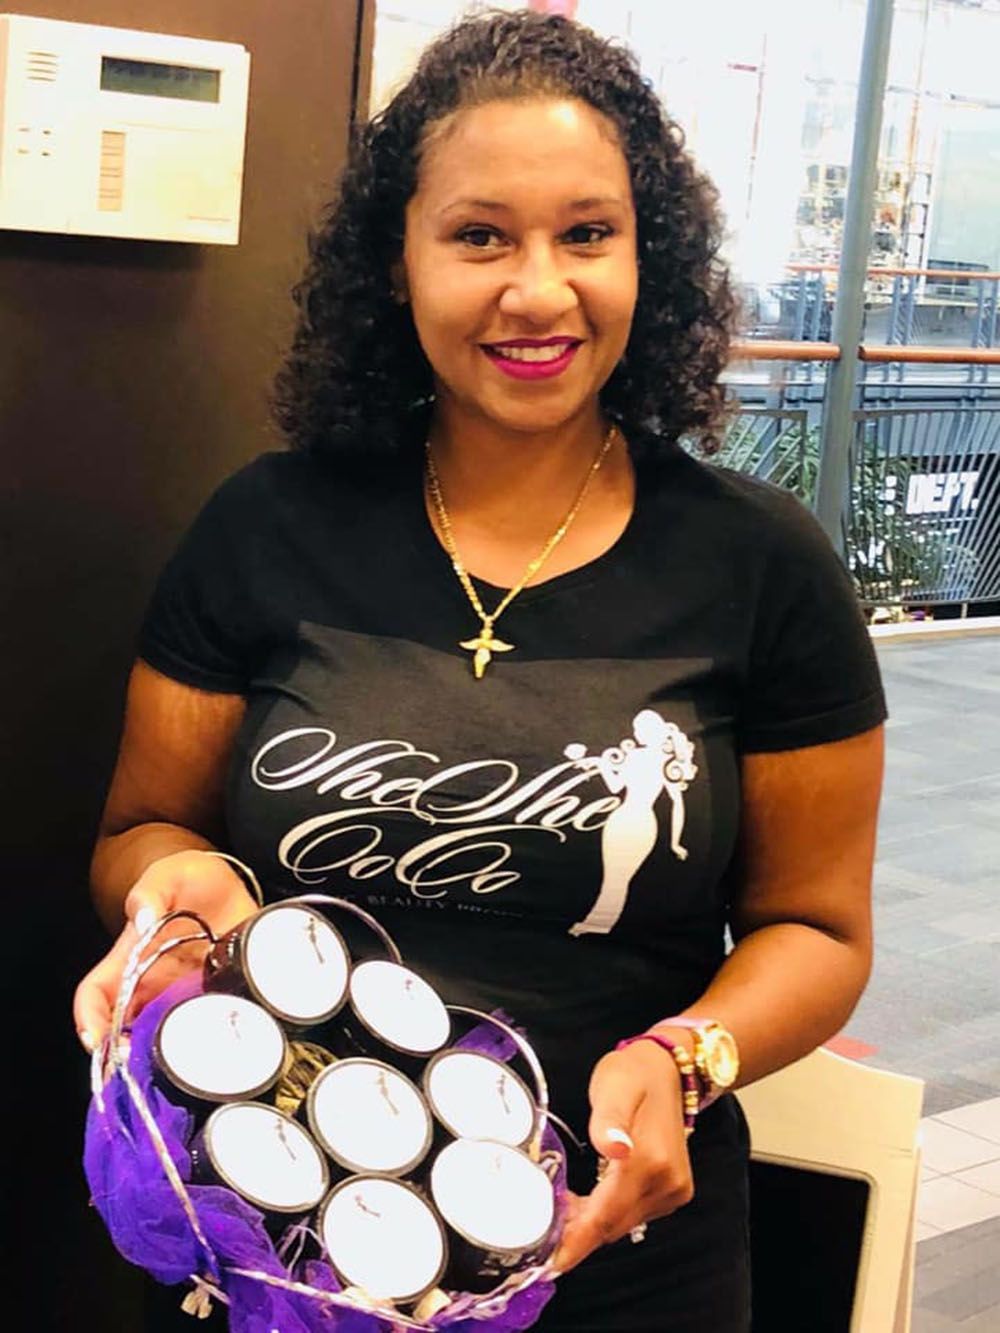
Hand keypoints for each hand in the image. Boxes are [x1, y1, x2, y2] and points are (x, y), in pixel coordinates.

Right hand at [72, 851, 258, 1053]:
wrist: (229, 883)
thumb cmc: (189, 878)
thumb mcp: (168, 875)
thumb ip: (152, 892)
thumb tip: (145, 920)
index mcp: (129, 957)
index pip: (96, 994)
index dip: (89, 1019)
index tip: (96, 1041)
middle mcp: (152, 982)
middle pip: (126, 1027)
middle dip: (127, 1052)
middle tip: (141, 1066)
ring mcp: (183, 992)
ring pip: (164, 1034)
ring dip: (166, 1053)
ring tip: (178, 1062)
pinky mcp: (216, 995)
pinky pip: (208, 1024)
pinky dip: (208, 1038)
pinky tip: (218, 1043)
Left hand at [552, 1040, 694, 1272]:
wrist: (669, 1068)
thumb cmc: (634, 1074)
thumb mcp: (615, 1086)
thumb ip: (610, 1119)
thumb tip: (613, 1147)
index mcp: (650, 1161)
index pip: (607, 1216)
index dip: (577, 1242)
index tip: (550, 1265)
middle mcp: (667, 1183)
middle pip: (613, 1225)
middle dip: (578, 1233)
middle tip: (539, 1230)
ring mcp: (673, 1189)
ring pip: (622, 1223)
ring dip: (591, 1224)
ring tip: (558, 1212)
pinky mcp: (673, 1190)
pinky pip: (633, 1213)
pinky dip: (607, 1214)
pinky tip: (585, 1204)